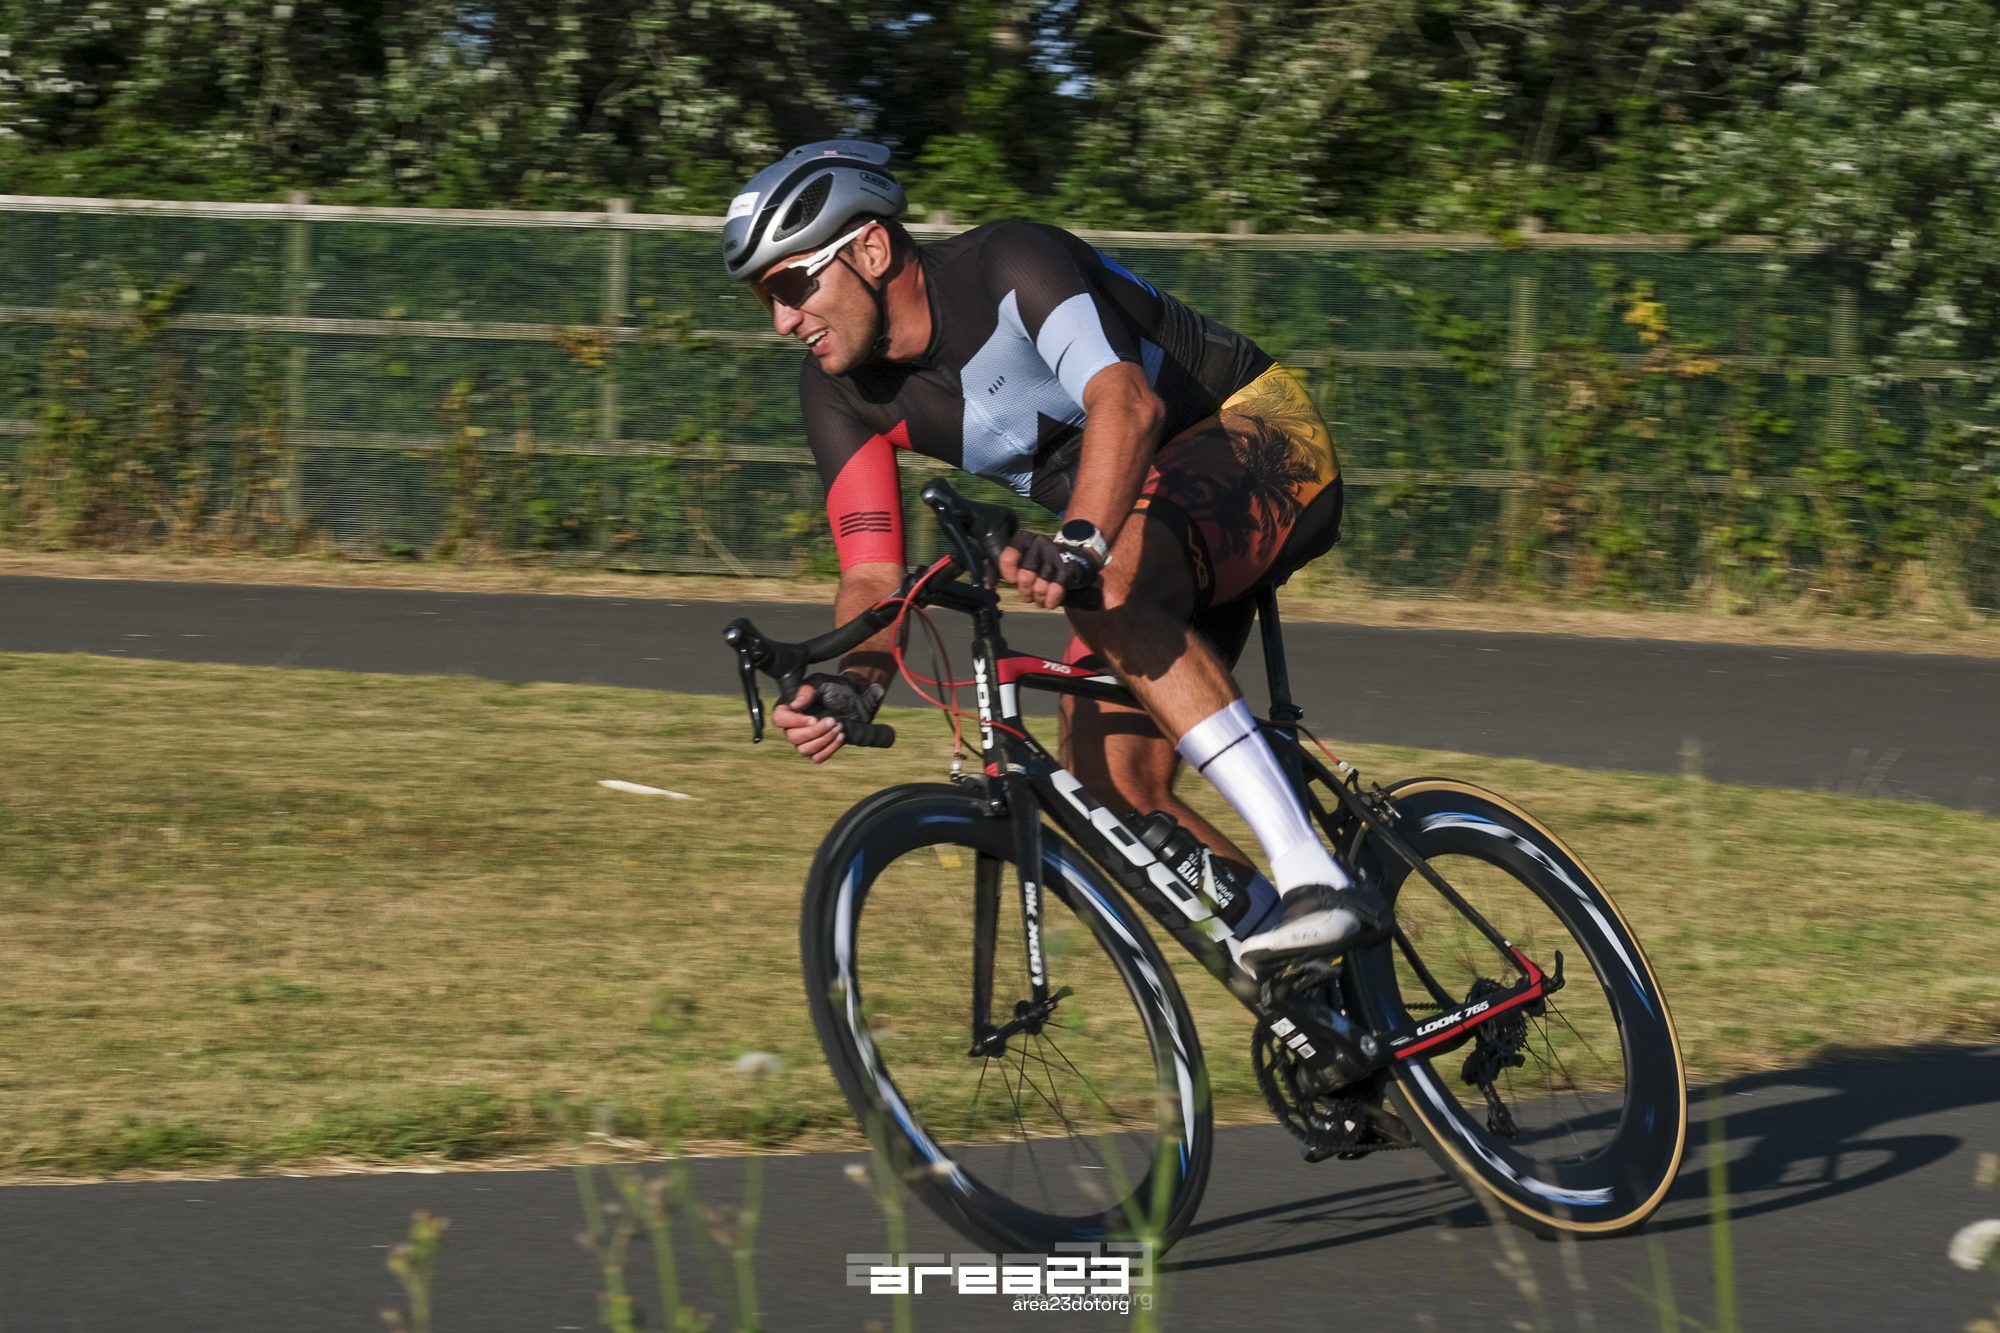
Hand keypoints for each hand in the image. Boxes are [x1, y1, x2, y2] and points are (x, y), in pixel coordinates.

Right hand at [771, 672, 885, 763]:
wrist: (855, 700)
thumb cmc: (834, 690)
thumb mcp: (821, 684)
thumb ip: (807, 691)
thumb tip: (795, 705)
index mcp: (790, 709)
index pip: (779, 718)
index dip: (794, 721)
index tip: (813, 718)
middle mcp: (793, 727)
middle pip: (793, 737)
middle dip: (815, 731)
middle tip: (833, 720)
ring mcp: (805, 741)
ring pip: (805, 750)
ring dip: (824, 740)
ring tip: (839, 727)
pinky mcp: (817, 750)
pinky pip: (817, 758)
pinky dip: (830, 749)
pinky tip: (841, 736)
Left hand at [998, 531, 1101, 609]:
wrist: (1073, 560)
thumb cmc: (1039, 564)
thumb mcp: (1017, 562)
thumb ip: (996, 571)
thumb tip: (986, 585)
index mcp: (1024, 540)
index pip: (1008, 558)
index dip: (1008, 574)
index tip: (1012, 579)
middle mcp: (1040, 543)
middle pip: (1025, 577)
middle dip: (1025, 591)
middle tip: (1028, 593)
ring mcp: (1055, 555)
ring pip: (1040, 586)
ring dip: (1038, 597)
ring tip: (1040, 596)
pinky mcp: (1068, 568)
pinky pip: (1055, 590)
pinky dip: (1051, 600)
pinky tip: (1050, 601)